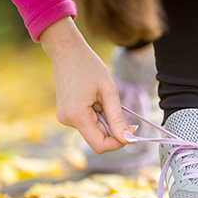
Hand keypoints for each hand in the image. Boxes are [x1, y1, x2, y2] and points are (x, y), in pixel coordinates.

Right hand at [40, 17, 136, 153]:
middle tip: (122, 110)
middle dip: (113, 129)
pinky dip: (98, 116)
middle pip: (98, 138)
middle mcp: (68, 121)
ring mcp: (65, 118)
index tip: (131, 132)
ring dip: (105, 120)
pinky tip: (96, 99)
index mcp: (77, 116)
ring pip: (94, 131)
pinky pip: (88, 123)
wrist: (67, 51)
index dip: (118, 143)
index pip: (100, 146)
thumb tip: (129, 140)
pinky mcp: (66, 114)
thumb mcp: (109, 92)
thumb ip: (118, 119)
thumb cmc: (89, 67)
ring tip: (103, 98)